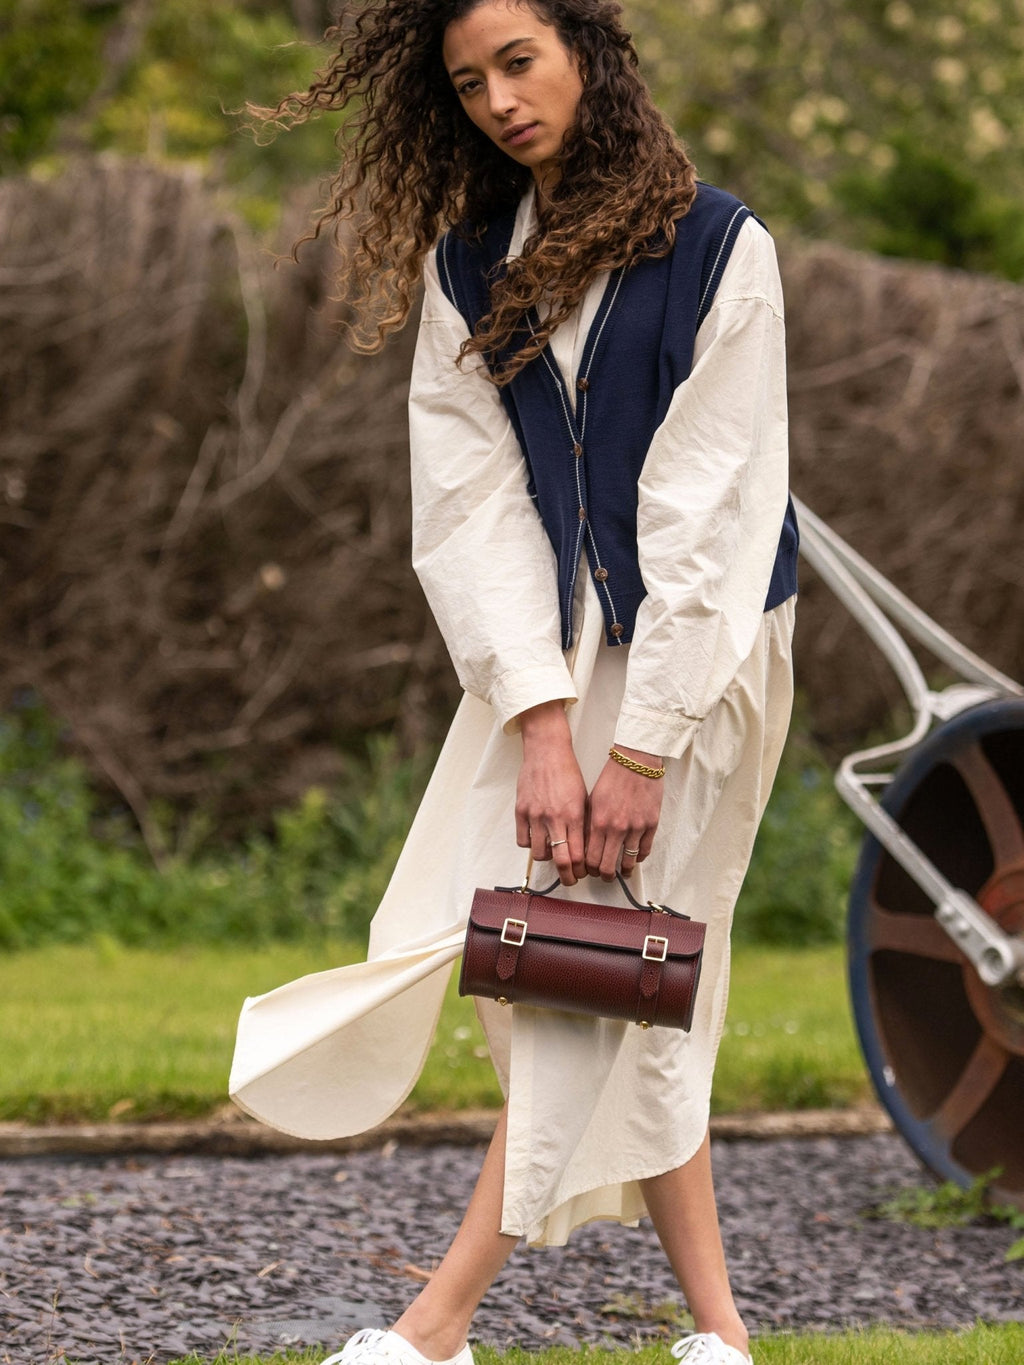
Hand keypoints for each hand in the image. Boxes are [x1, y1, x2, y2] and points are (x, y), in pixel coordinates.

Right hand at [514, 701, 586, 885]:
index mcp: (573, 815)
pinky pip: (523, 840)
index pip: (577, 855)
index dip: (580, 870)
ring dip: (547, 857)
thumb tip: (585, 849)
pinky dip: (530, 843)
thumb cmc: (568, 773)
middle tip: (569, 879)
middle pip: (560, 860)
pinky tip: (537, 837)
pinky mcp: (520, 811)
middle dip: (567, 876)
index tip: (582, 874)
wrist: (546, 751)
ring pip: (539, 853)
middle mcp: (554, 818)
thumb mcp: (583, 798)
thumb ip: (583, 824)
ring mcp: (535, 815)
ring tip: (552, 852)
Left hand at [585, 744, 663, 880]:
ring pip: (629, 862)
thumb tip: (587, 846)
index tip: (590, 870)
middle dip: (604, 875)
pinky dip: (640, 858)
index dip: (589, 869)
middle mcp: (616, 828)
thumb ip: (590, 824)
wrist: (636, 762)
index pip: (590, 858)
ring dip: (624, 871)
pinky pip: (645, 850)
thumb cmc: (613, 778)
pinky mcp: (651, 824)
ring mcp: (635, 828)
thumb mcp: (593, 800)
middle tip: (605, 876)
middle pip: (608, 866)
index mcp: (598, 822)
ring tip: (623, 872)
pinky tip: (636, 858)